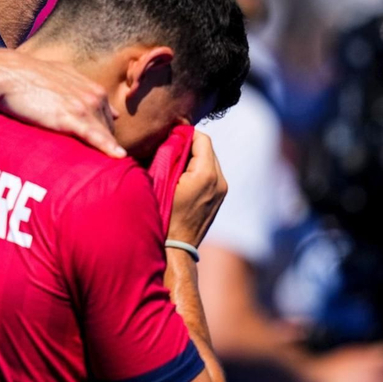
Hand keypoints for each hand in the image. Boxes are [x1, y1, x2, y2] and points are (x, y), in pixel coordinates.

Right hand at [0, 52, 123, 157]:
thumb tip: (103, 108)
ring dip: (105, 151)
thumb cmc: (29, 76)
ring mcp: (84, 107)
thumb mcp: (61, 77)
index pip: (108, 118)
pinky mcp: (70, 118)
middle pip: (108, 129)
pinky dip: (108, 147)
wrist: (7, 74)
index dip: (104, 134)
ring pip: (104, 135)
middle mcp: (94, 96)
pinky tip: (119, 157)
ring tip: (105, 170)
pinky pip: (95, 136)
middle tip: (93, 162)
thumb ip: (83, 90)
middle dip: (103, 144)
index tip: (98, 148)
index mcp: (92, 88)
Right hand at [168, 130, 226, 246]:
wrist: (175, 248)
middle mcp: (219, 180)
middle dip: (189, 146)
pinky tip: (181, 179)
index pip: (201, 139)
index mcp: (206, 174)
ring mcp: (222, 190)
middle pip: (207, 149)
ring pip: (209, 161)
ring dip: (193, 158)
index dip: (184, 133)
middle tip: (168, 149)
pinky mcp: (220, 198)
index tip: (169, 135)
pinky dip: (198, 170)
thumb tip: (171, 137)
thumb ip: (168, 155)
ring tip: (173, 165)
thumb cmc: (162, 215)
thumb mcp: (160, 182)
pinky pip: (211, 174)